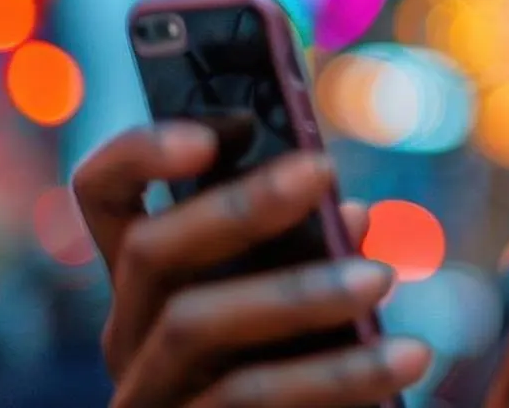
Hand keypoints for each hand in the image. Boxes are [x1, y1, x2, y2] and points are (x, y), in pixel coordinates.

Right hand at [73, 122, 430, 406]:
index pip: (105, 196)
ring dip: (295, 292)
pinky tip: (403, 357)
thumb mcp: (292, 308)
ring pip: (193, 324)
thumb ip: (306, 257)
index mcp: (151, 284)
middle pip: (149, 251)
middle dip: (237, 204)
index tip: (215, 127)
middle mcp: (130, 334)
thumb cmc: (298, 369)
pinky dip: (336, 375)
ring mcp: (148, 394)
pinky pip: (250, 399)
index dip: (140, 150)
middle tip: (324, 168)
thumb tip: (352, 213)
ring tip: (382, 275)